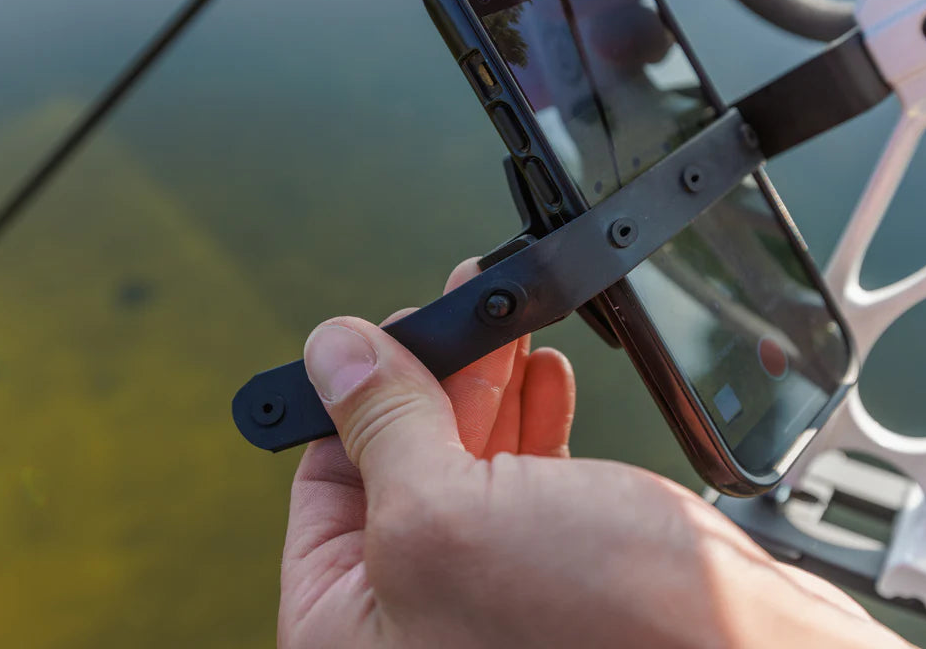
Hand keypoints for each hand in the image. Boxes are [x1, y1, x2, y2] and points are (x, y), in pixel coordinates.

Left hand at [278, 259, 912, 648]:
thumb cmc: (604, 635)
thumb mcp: (451, 513)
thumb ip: (381, 427)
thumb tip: (334, 352)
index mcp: (349, 629)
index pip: (321, 486)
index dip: (352, 398)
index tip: (385, 335)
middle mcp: (413, 618)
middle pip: (396, 467)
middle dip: (432, 380)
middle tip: (458, 309)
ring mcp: (488, 596)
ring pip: (465, 467)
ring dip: (486, 390)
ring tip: (503, 328)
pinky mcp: (559, 573)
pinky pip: (525, 483)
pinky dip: (532, 423)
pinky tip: (544, 379)